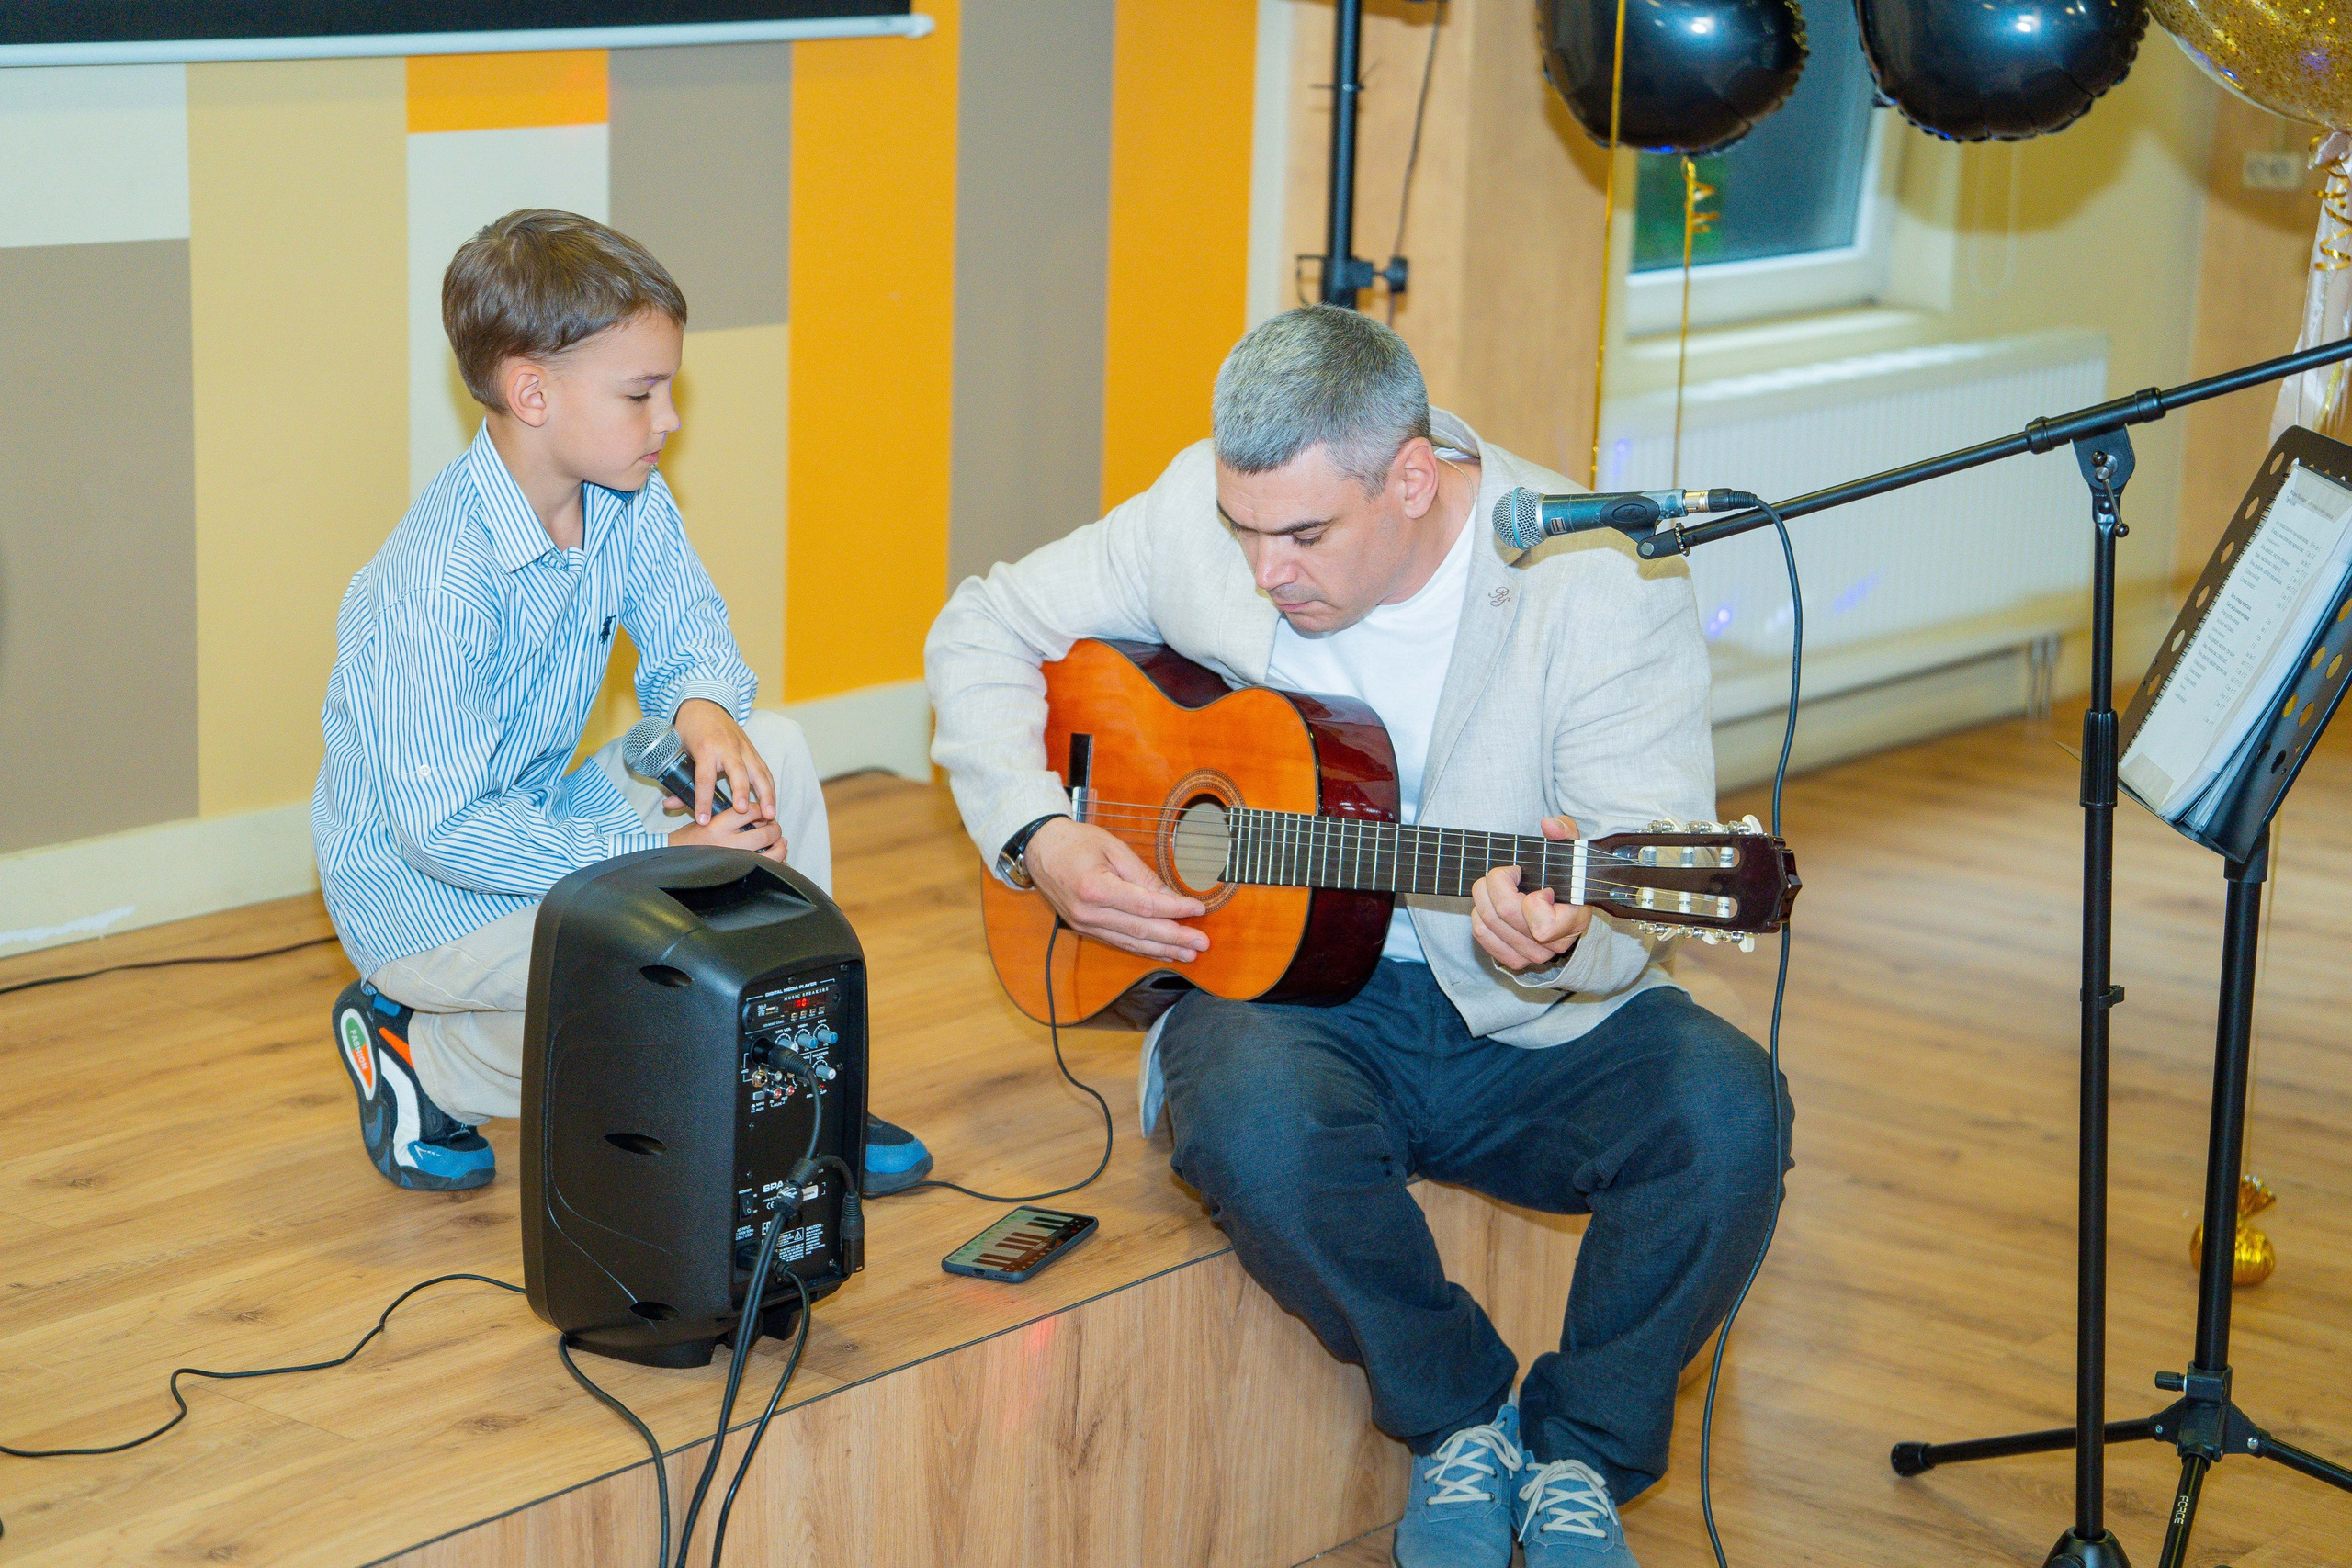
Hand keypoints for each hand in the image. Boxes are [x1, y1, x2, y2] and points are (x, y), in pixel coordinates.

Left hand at [668, 698, 776, 826]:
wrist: (705, 705)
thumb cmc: (690, 730)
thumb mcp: (678, 751)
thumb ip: (677, 780)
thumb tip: (670, 804)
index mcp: (706, 748)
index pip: (705, 778)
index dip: (703, 800)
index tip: (703, 820)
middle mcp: (728, 748)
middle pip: (738, 773)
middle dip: (741, 793)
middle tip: (742, 811)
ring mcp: (744, 748)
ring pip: (759, 772)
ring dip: (766, 795)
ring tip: (769, 815)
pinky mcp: (753, 750)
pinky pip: (764, 771)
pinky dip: (770, 788)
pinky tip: (771, 804)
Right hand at [669, 805, 787, 863]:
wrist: (673, 860)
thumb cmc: (690, 838)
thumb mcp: (704, 817)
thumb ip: (728, 813)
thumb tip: (756, 811)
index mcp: (718, 824)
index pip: (751, 810)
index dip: (761, 810)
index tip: (763, 813)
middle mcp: (728, 842)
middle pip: (765, 833)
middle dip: (775, 829)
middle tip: (774, 827)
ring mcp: (734, 859)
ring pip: (770, 853)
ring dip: (779, 845)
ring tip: (781, 841)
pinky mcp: (738, 872)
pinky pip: (764, 866)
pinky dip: (775, 860)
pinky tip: (776, 854)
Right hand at [1023, 818, 1209, 963]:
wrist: (1040, 849)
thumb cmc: (1076, 842)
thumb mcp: (1113, 848)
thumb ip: (1143, 876)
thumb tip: (1170, 898)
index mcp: (1095, 887)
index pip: (1144, 905)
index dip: (1174, 909)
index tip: (1198, 908)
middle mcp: (1088, 912)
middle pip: (1140, 930)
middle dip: (1174, 938)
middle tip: (1202, 942)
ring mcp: (1084, 924)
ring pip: (1130, 942)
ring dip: (1162, 949)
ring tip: (1188, 953)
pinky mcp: (1084, 928)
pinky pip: (1118, 942)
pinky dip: (1142, 948)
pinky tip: (1162, 952)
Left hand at [1470, 813, 1592, 972]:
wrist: (1561, 903)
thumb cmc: (1566, 876)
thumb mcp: (1571, 850)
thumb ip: (1566, 832)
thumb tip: (1549, 826)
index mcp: (1575, 921)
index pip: (1542, 925)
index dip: (1533, 900)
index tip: (1541, 886)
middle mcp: (1555, 945)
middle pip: (1505, 914)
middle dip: (1496, 883)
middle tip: (1505, 871)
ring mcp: (1533, 955)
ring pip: (1489, 923)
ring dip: (1483, 895)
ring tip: (1494, 883)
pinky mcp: (1514, 959)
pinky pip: (1481, 935)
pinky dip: (1478, 914)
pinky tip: (1490, 904)